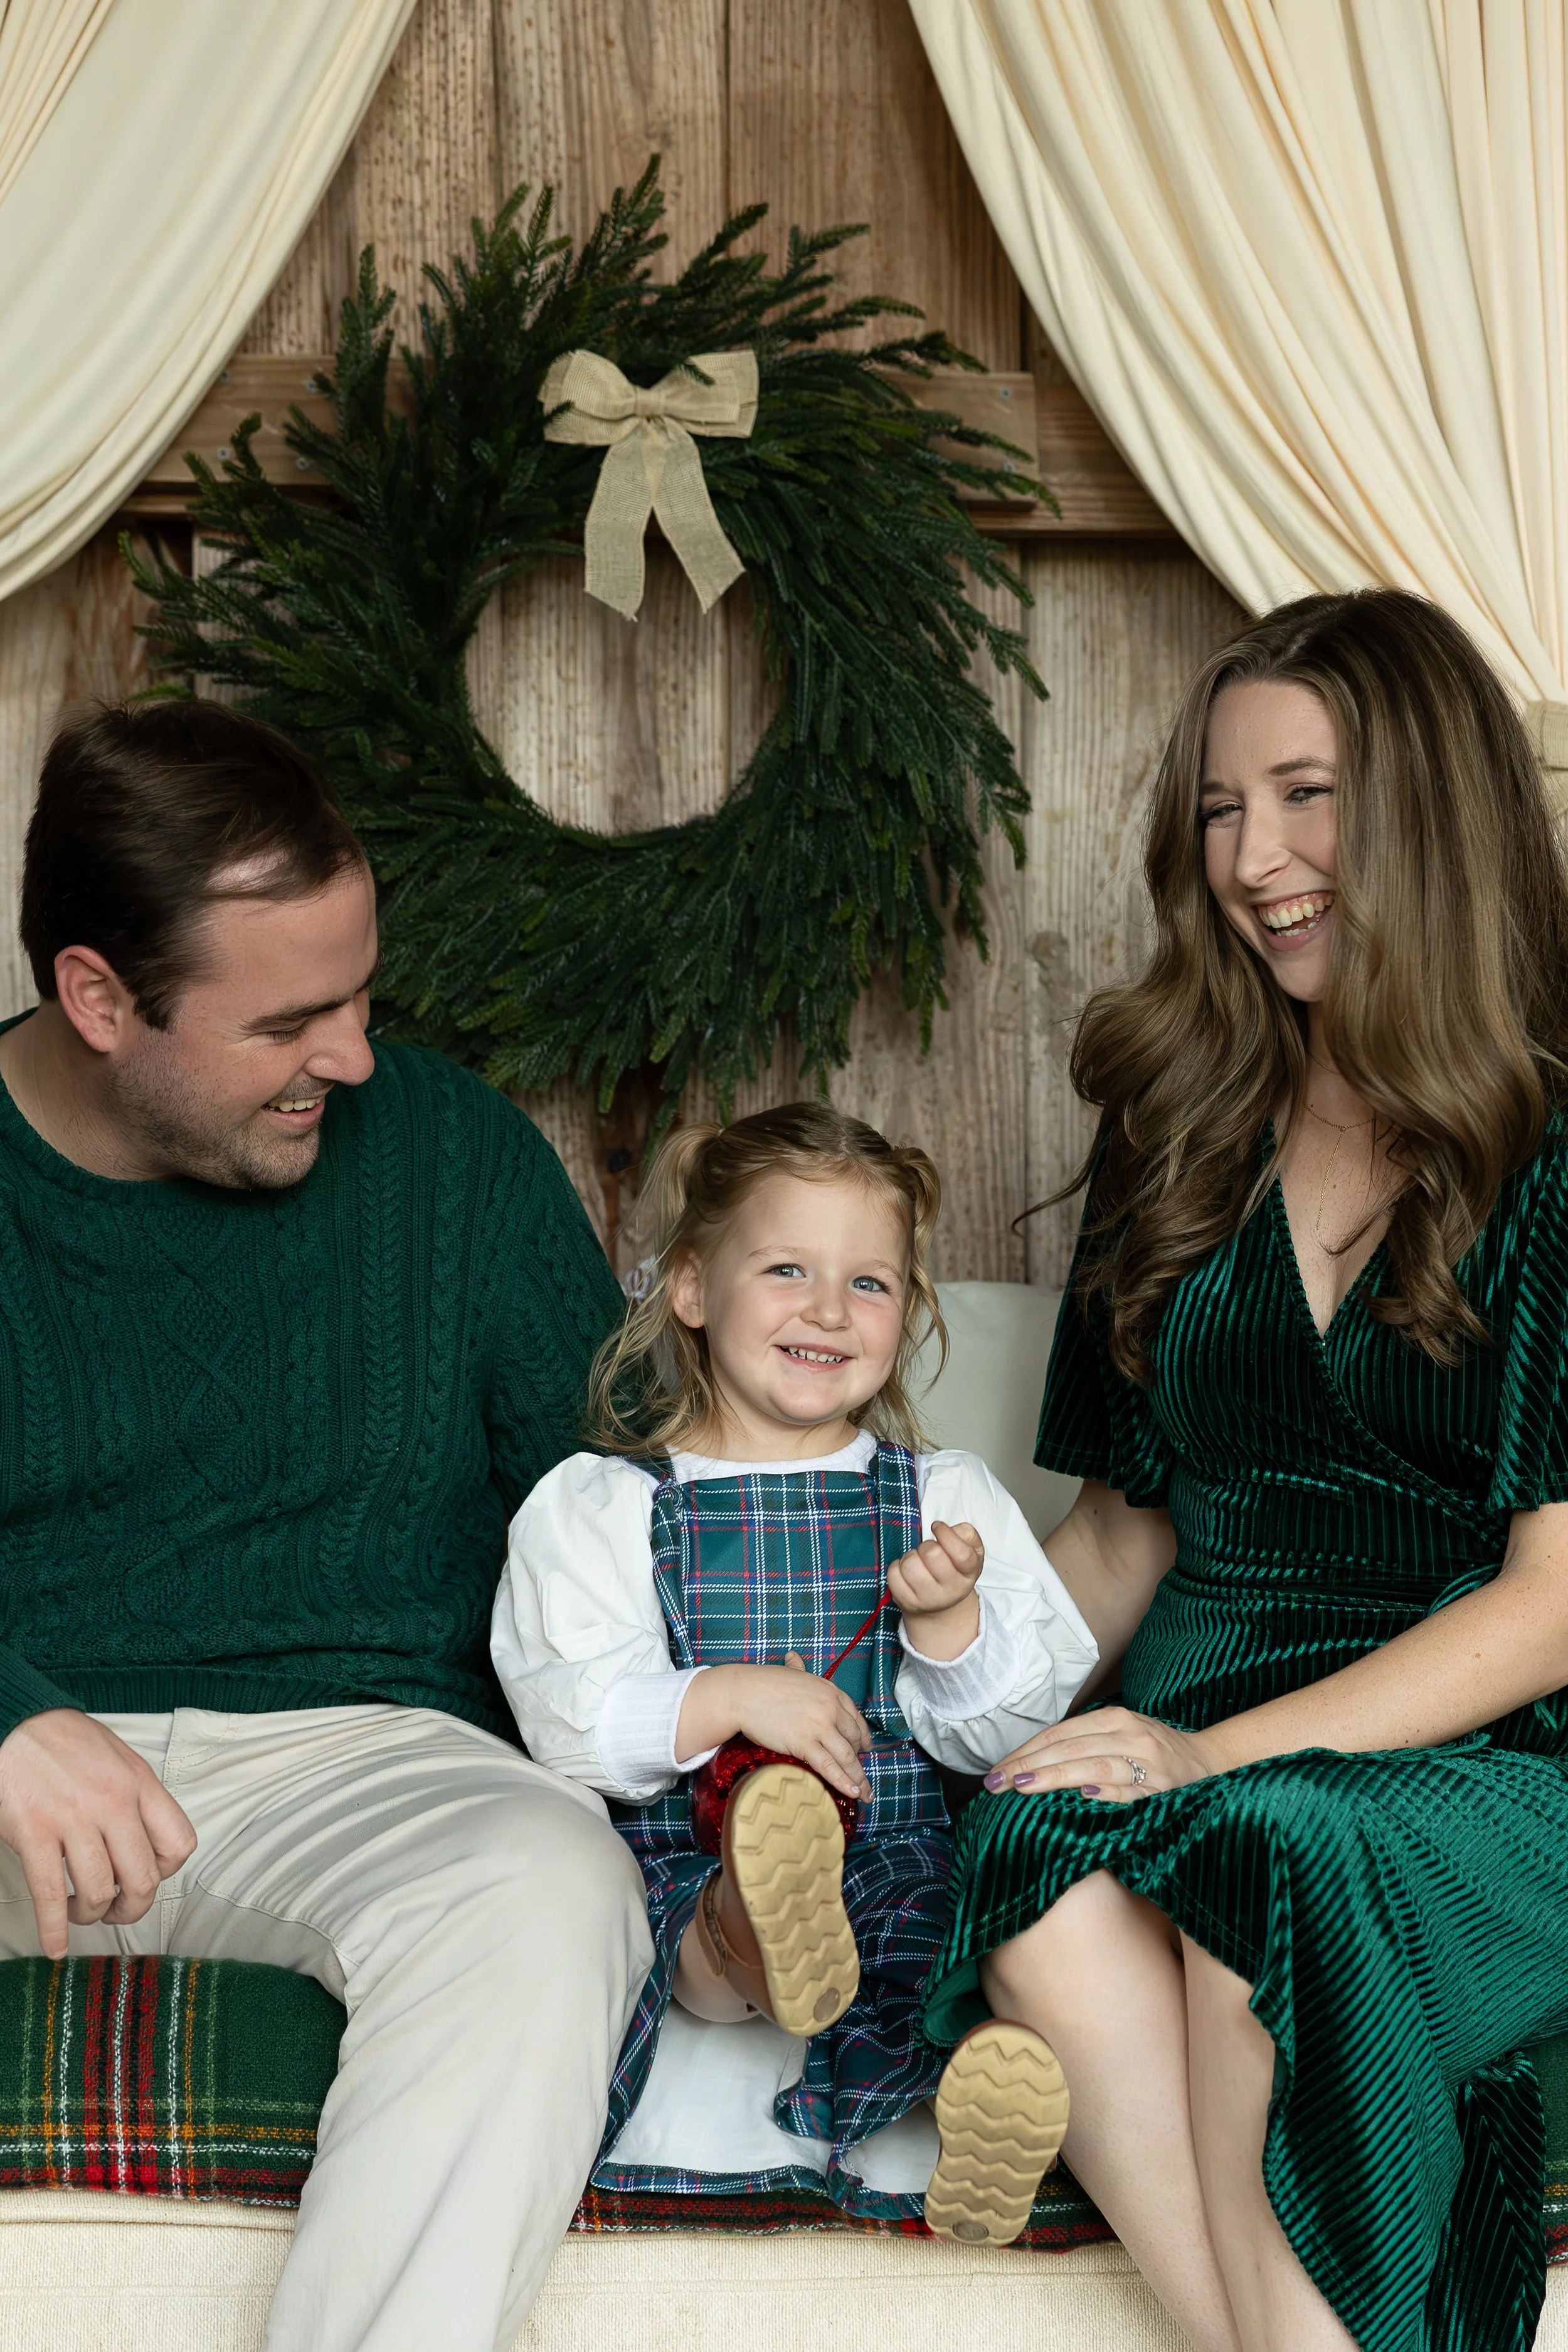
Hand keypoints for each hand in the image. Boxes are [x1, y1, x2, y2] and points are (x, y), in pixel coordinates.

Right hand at [0, 1710, 197, 1958]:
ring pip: (98, 1891)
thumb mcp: (119, 1760)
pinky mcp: (34, 1833)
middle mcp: (112, 1803)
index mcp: (139, 1784)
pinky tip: (55, 1946)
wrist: (18, 1723)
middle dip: (131, 1907)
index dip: (166, 1873)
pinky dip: (54, 1930)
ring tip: (80, 1911)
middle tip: (115, 1909)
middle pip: (142, 1879)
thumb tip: (147, 1843)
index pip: (179, 1844)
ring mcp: (72, 1819)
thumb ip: (137, 1799)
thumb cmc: (68, 1743)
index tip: (147, 1877)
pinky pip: (49, 1895)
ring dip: (90, 1914)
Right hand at [679, 1655, 872, 1801]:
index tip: (866, 1749)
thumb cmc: (763, 1683)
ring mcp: (819, 1725)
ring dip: (859, 1778)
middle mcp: (830, 1708)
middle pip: (853, 1739)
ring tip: (865, 1794)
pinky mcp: (804, 1742)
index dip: (864, 1737)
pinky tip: (853, 1792)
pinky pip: (829, 1766)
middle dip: (860, 1760)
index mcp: (831, 1691)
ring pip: (846, 1756)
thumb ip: (798, 1668)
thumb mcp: (791, 1673)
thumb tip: (794, 1657)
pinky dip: (843, 1781)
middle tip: (862, 1777)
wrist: (742, 1692)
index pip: (856, 1719)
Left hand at [887, 1520, 983, 1657]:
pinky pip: (893, 1575)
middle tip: (928, 1551)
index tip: (937, 1527)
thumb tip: (942, 1529)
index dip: (946, 1534)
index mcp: (969, 1574)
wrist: (943, 1603)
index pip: (961, 1554)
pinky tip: (906, 1571)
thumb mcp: (971, 1550)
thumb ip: (965, 1533)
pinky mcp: (908, 1603)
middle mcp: (952, 1591)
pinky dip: (896, 1566)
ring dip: (910, 1555)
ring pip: (909, 1564)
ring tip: (917, 1561)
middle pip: (932, 1554)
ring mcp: (929, 1599)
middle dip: (926, 1545)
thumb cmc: (955, 1569)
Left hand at [981, 1704, 1223, 1803]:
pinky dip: (1106, 1792)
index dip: (1025, 1751)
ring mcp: (1148, 1762)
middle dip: (1029, 1766)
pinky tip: (1083, 1795)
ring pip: (1094, 1765)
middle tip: (997, 1783)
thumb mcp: (1119, 1737)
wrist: (1209, 1763)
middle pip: (1070, 1748)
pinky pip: (1130, 1791)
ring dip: (1057, 1776)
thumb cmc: (1155, 1753)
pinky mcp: (1163, 1790)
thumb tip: (1029, 1764)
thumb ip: (1082, 1744)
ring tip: (1024, 1786)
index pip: (1059, 1734)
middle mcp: (1130, 1734)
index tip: (996, 1771)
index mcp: (1114, 1719)